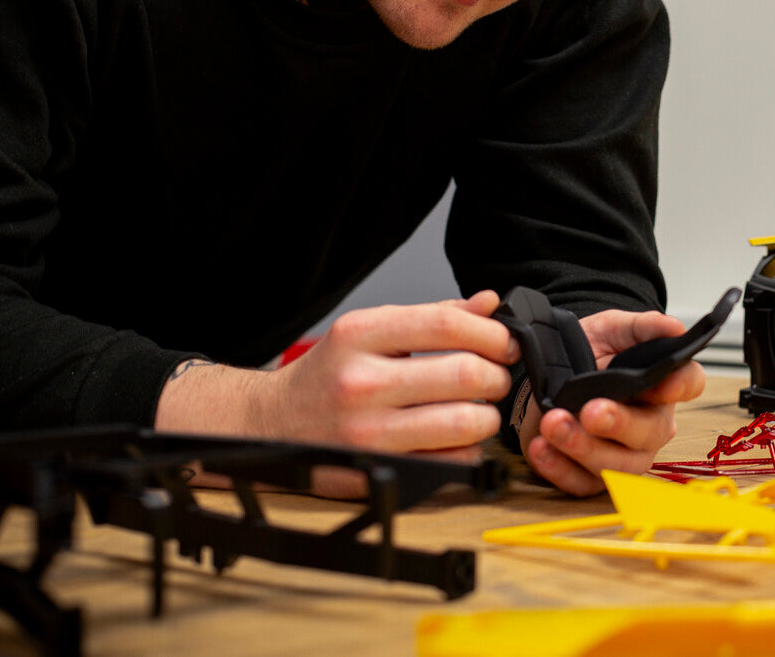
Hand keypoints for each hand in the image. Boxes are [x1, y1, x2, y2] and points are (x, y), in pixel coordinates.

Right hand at [156, 291, 518, 495]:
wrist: (270, 425)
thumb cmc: (328, 375)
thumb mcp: (370, 331)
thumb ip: (434, 316)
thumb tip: (490, 304)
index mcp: (359, 336)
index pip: (448, 324)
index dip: (492, 333)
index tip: (504, 342)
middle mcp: (361, 383)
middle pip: (466, 374)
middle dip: (496, 376)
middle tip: (494, 376)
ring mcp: (369, 432)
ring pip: (466, 422)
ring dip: (486, 416)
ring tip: (475, 407)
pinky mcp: (380, 470)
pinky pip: (453, 461)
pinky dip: (467, 449)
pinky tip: (453, 437)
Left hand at [515, 308, 706, 495]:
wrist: (546, 376)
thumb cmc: (587, 353)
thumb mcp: (611, 329)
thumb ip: (642, 327)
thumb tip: (674, 328)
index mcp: (661, 386)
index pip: (688, 384)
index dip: (680, 386)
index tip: (663, 385)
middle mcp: (649, 424)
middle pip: (651, 433)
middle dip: (620, 424)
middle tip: (592, 410)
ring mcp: (623, 454)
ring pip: (618, 466)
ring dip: (584, 447)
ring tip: (553, 424)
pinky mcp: (591, 475)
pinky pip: (582, 484)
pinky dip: (559, 468)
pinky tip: (542, 447)